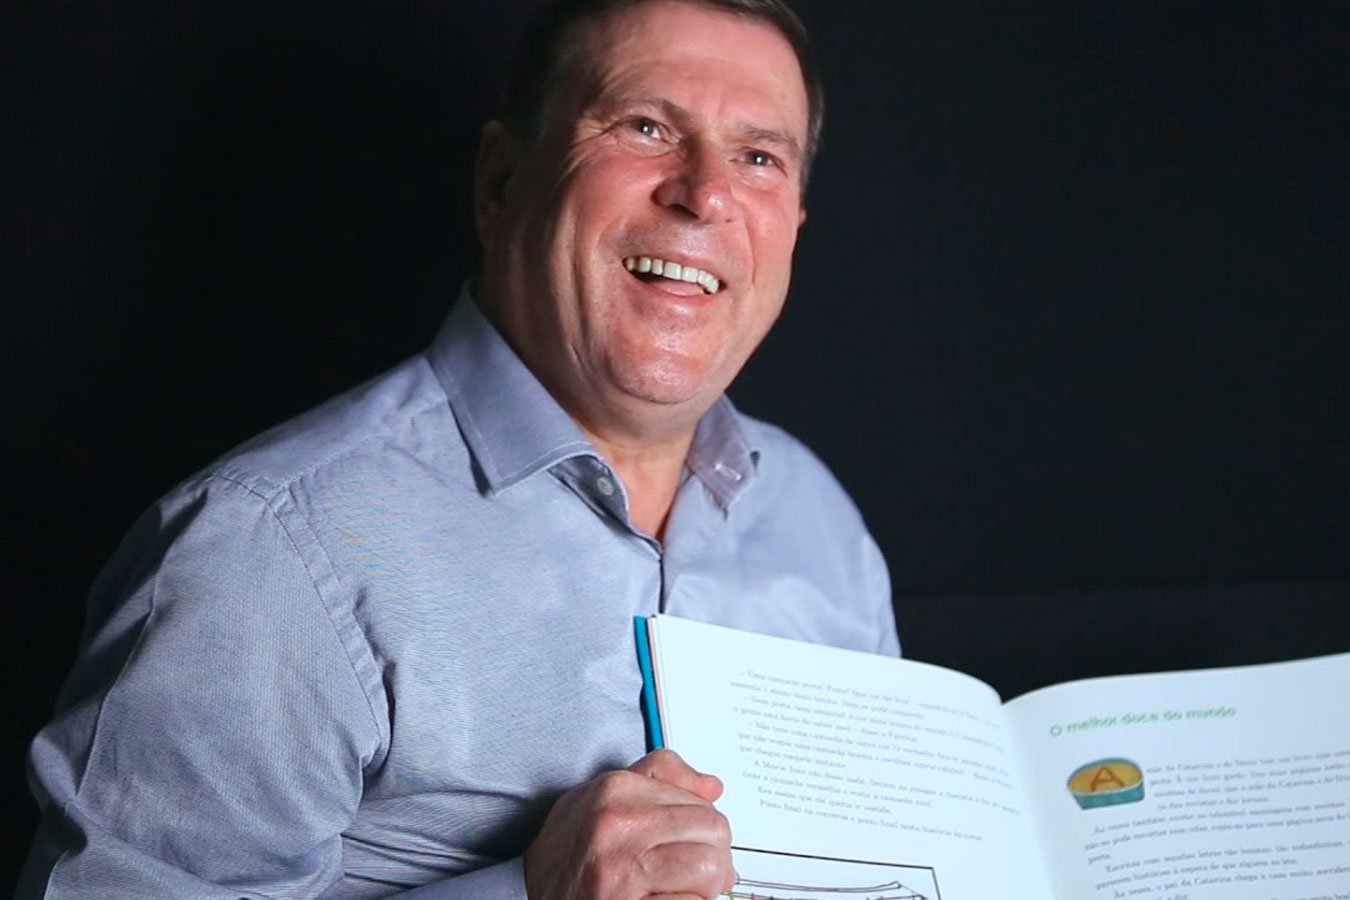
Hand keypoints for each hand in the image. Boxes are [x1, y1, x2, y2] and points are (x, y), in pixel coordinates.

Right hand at [523, 749, 734, 899]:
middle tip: (704, 872)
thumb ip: (659, 778)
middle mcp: (616, 825)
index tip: (699, 844)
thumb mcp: (604, 797)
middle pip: (713, 833)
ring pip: (708, 869)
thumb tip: (711, 787)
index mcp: (616, 790)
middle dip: (715, 856)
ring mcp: (618, 870)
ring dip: (707, 885)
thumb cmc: (569, 847)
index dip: (709, 831)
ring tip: (687, 888)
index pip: (702, 804)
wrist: (525, 889)